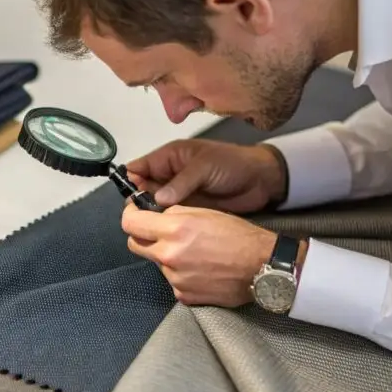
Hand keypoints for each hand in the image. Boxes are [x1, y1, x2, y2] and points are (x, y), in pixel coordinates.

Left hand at [121, 201, 278, 306]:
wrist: (261, 266)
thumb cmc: (238, 235)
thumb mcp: (204, 212)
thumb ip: (174, 214)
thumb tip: (155, 214)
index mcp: (174, 230)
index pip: (130, 223)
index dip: (130, 214)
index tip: (135, 212)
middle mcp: (169, 255)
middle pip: (134, 245)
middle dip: (142, 236)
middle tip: (159, 232)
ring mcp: (174, 278)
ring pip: (156, 263)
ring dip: (166, 256)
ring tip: (193, 253)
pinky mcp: (183, 295)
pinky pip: (172, 281)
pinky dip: (180, 274)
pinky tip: (200, 269)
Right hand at [125, 139, 286, 212]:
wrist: (261, 181)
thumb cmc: (232, 164)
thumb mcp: (204, 166)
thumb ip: (181, 182)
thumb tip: (157, 199)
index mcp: (169, 158)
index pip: (139, 168)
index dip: (131, 181)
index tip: (130, 198)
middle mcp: (169, 176)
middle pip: (143, 189)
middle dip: (138, 202)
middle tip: (138, 218)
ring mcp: (178, 195)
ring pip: (154, 206)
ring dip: (151, 215)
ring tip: (150, 227)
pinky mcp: (188, 211)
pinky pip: (170, 217)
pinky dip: (165, 224)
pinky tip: (163, 233)